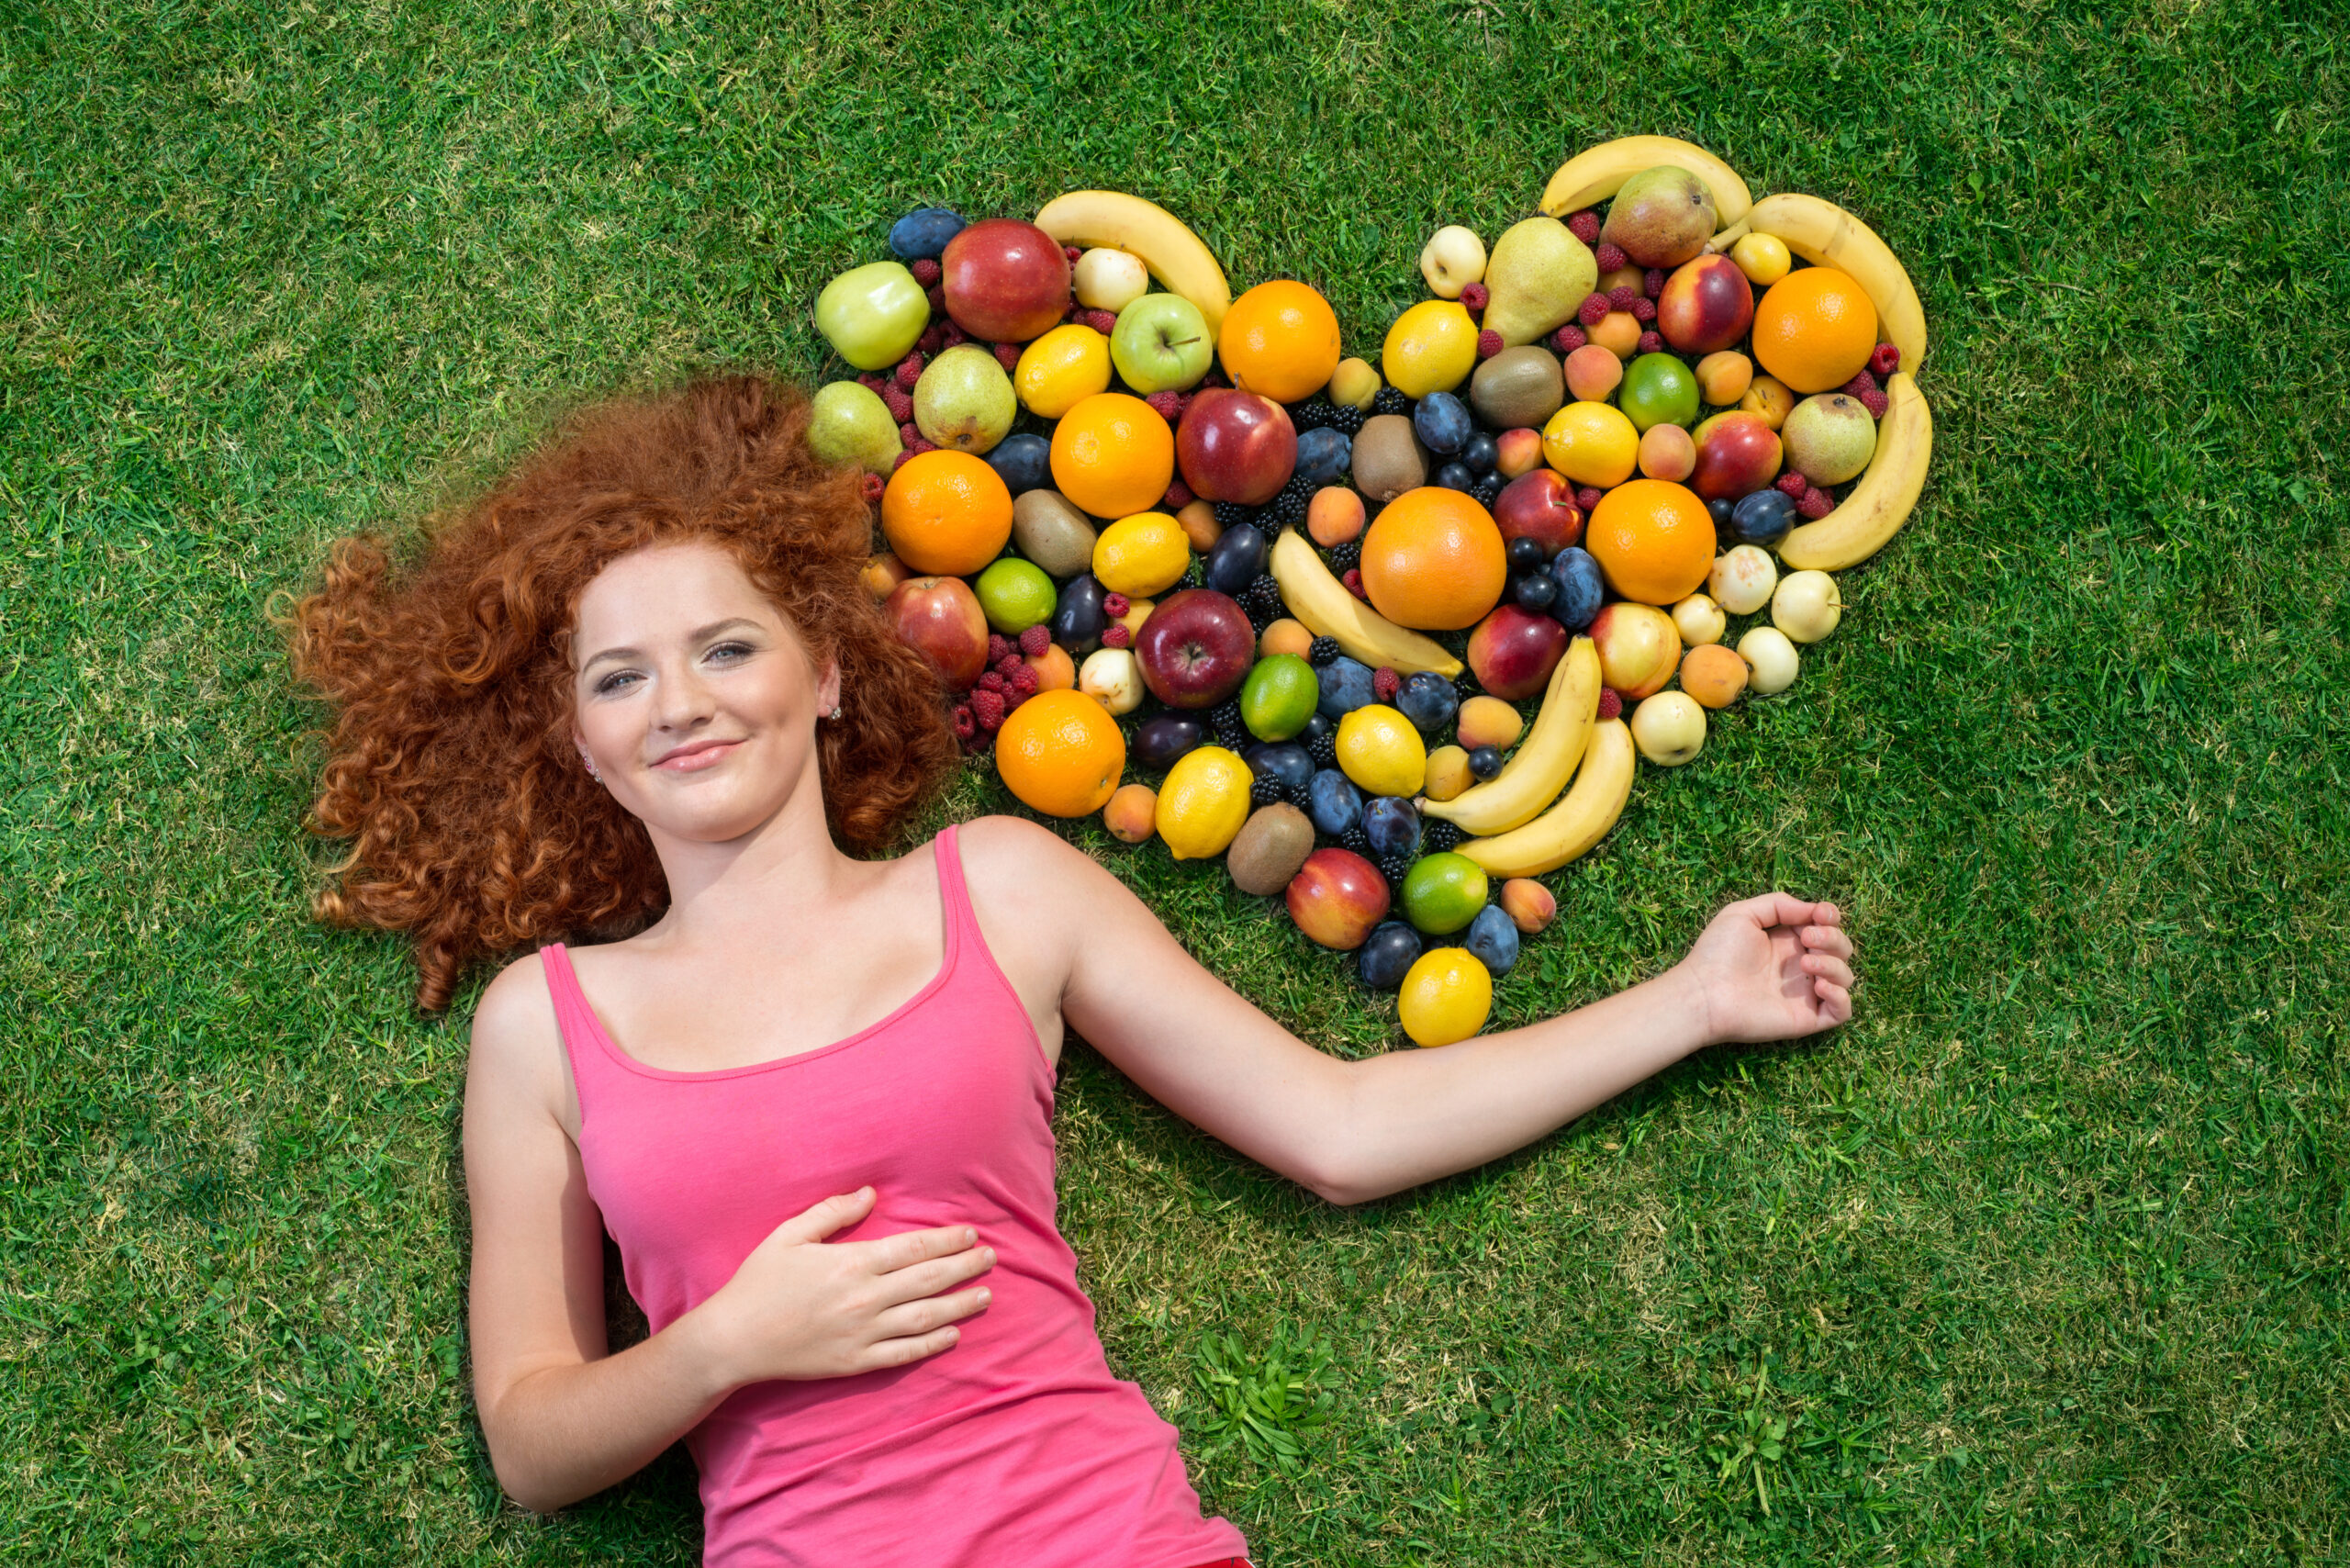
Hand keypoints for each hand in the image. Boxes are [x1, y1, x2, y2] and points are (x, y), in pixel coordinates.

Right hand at [688, 1187, 995, 1388]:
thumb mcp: (790, 1235)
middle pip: (928, 1281)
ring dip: (959, 1306)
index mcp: (852, 1263)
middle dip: (964, 1268)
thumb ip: (832, 1212)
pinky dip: (931, 1345)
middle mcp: (864, 1299)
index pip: (914, 1248)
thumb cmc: (759, 1282)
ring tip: (985, 1295)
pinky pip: (903, 1354)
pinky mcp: (855, 1362)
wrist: (734, 1339)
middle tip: (990, 1258)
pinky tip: (953, 1335)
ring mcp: (862, 1334)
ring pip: (924, 1318)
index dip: (947, 1240)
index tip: (970, 1234)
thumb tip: (871, 1193)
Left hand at [1676, 894, 1854, 1045]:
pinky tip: (1818, 986)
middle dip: (1833, 938)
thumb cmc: (1717, 953)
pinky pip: (1842, 1011)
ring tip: (1806, 964)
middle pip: (1841, 948)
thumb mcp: (1742, 913)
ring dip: (1834, 964)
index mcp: (1788, 941)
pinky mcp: (1806, 1018)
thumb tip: (1812, 909)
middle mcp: (1800, 965)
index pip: (1827, 925)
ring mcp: (1805, 992)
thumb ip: (1779, 904)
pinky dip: (1840, 997)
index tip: (1821, 914)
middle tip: (1808, 939)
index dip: (1831, 916)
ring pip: (1845, 977)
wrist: (1704, 993)